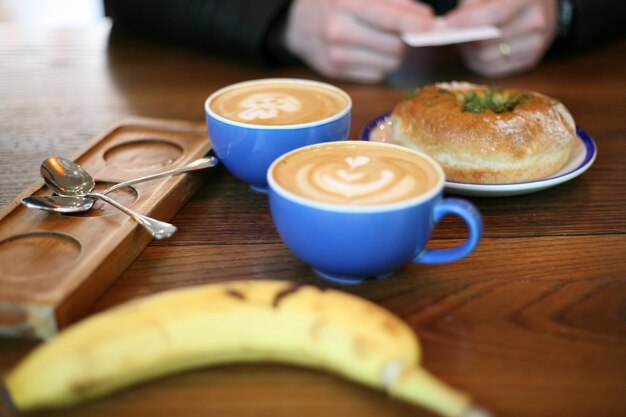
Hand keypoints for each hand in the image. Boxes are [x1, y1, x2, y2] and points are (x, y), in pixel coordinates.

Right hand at [283, 0, 433, 82]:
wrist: (296, 22)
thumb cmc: (333, 1)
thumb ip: (392, 0)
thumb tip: (422, 17)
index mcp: (345, 2)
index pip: (390, 17)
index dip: (416, 22)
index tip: (430, 23)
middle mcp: (338, 30)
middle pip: (395, 45)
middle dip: (408, 38)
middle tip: (408, 30)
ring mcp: (335, 55)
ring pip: (388, 63)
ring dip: (396, 53)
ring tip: (388, 39)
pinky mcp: (335, 72)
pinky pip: (375, 74)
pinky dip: (380, 63)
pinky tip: (370, 50)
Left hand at [444, 0, 557, 77]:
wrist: (540, 4)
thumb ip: (473, 2)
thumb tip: (454, 23)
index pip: (496, 14)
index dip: (470, 21)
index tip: (449, 23)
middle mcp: (537, 22)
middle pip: (488, 41)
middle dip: (465, 40)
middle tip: (451, 33)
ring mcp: (536, 44)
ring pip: (487, 59)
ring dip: (469, 53)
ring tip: (463, 42)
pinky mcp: (529, 61)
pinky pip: (494, 70)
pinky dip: (478, 63)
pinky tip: (473, 52)